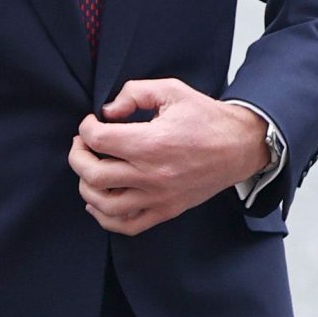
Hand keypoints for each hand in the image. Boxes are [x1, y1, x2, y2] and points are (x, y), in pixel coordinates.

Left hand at [68, 80, 269, 236]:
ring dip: (86, 186)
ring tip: (90, 170)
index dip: (86, 128)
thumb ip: (134, 93)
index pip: (97, 139)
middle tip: (82, 145)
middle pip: (92, 174)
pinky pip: (126, 225)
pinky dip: (104, 217)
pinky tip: (98, 202)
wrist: (240, 146)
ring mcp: (157, 197)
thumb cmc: (206, 118)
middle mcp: (151, 174)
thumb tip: (107, 111)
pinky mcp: (165, 211)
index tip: (91, 123)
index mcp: (151, 143)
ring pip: (103, 203)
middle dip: (78, 156)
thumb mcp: (172, 91)